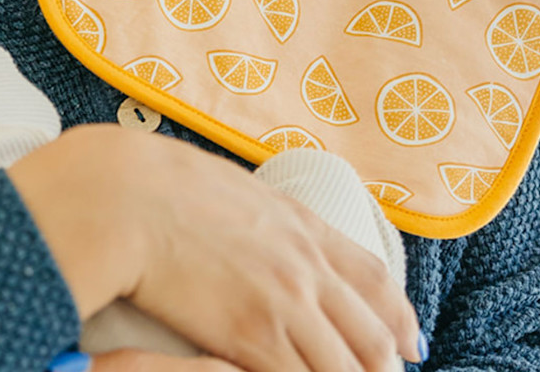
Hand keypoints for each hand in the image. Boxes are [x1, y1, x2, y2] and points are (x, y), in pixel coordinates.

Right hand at [8, 125, 419, 371]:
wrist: (129, 196)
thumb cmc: (164, 186)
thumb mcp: (233, 189)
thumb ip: (263, 216)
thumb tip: (264, 229)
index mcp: (301, 223)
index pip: (374, 277)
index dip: (399, 316)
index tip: (410, 342)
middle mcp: (306, 263)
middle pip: (372, 332)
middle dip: (383, 365)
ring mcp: (286, 300)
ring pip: (347, 366)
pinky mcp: (255, 334)